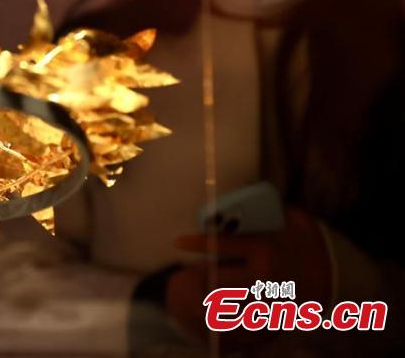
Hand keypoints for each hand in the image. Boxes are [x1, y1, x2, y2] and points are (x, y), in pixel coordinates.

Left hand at [165, 209, 330, 346]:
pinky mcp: (272, 314)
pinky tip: (223, 312)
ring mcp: (267, 297)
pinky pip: (242, 318)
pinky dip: (230, 315)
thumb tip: (243, 194)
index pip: (221, 245)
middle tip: (198, 272)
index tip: (178, 242)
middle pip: (217, 278)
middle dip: (203, 275)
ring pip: (226, 300)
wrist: (335, 275)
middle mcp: (262, 275)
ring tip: (208, 290)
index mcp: (264, 248)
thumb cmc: (308, 242)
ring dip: (213, 295)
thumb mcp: (293, 219)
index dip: (196, 243)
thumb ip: (269, 207)